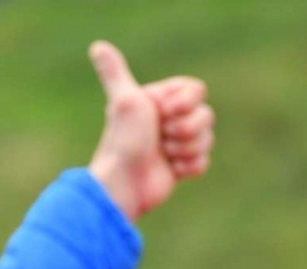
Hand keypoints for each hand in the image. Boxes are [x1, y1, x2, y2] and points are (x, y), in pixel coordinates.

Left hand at [87, 40, 213, 220]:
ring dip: (187, 149)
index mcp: (160, 100)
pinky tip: (171, 170)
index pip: (197, 90)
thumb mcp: (124, 101)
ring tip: (164, 156)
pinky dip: (190, 167)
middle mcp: (170, 119)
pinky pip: (205, 161)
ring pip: (208, 139)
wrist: (125, 183)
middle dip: (187, 129)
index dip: (186, 103)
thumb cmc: (124, 140)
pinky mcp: (182, 166)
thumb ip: (115, 72)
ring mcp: (177, 143)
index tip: (163, 113)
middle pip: (207, 115)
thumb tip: (98, 46)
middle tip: (162, 138)